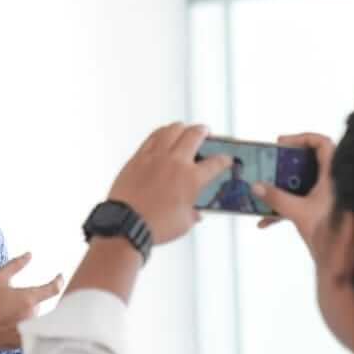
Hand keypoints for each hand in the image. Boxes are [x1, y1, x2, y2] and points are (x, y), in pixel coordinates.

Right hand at [0, 253, 62, 352]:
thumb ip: (15, 265)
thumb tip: (29, 255)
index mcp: (28, 298)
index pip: (53, 289)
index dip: (59, 281)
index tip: (59, 277)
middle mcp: (32, 315)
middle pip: (39, 305)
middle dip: (29, 301)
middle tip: (9, 302)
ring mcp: (29, 330)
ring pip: (34, 318)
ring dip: (25, 314)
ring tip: (5, 315)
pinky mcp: (24, 341)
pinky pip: (29, 331)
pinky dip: (22, 327)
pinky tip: (7, 325)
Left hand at [107, 123, 230, 244]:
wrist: (127, 224)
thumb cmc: (156, 226)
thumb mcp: (184, 223)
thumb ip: (193, 213)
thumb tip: (196, 212)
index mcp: (192, 179)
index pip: (216, 163)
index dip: (225, 159)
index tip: (226, 159)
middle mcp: (176, 162)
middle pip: (195, 135)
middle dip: (204, 131)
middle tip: (206, 132)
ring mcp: (155, 157)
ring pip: (172, 130)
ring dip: (182, 127)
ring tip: (185, 129)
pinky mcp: (138, 157)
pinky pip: (152, 137)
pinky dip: (161, 133)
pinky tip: (162, 135)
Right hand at [252, 132, 335, 254]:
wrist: (340, 261)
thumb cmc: (329, 234)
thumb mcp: (298, 213)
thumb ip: (276, 198)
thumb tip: (256, 186)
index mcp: (333, 175)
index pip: (322, 143)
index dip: (302, 138)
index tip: (281, 143)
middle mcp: (332, 182)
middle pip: (310, 160)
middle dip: (287, 162)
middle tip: (270, 162)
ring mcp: (328, 196)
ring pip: (304, 181)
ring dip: (283, 186)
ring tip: (265, 189)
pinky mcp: (322, 209)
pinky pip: (301, 200)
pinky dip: (284, 207)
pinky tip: (265, 222)